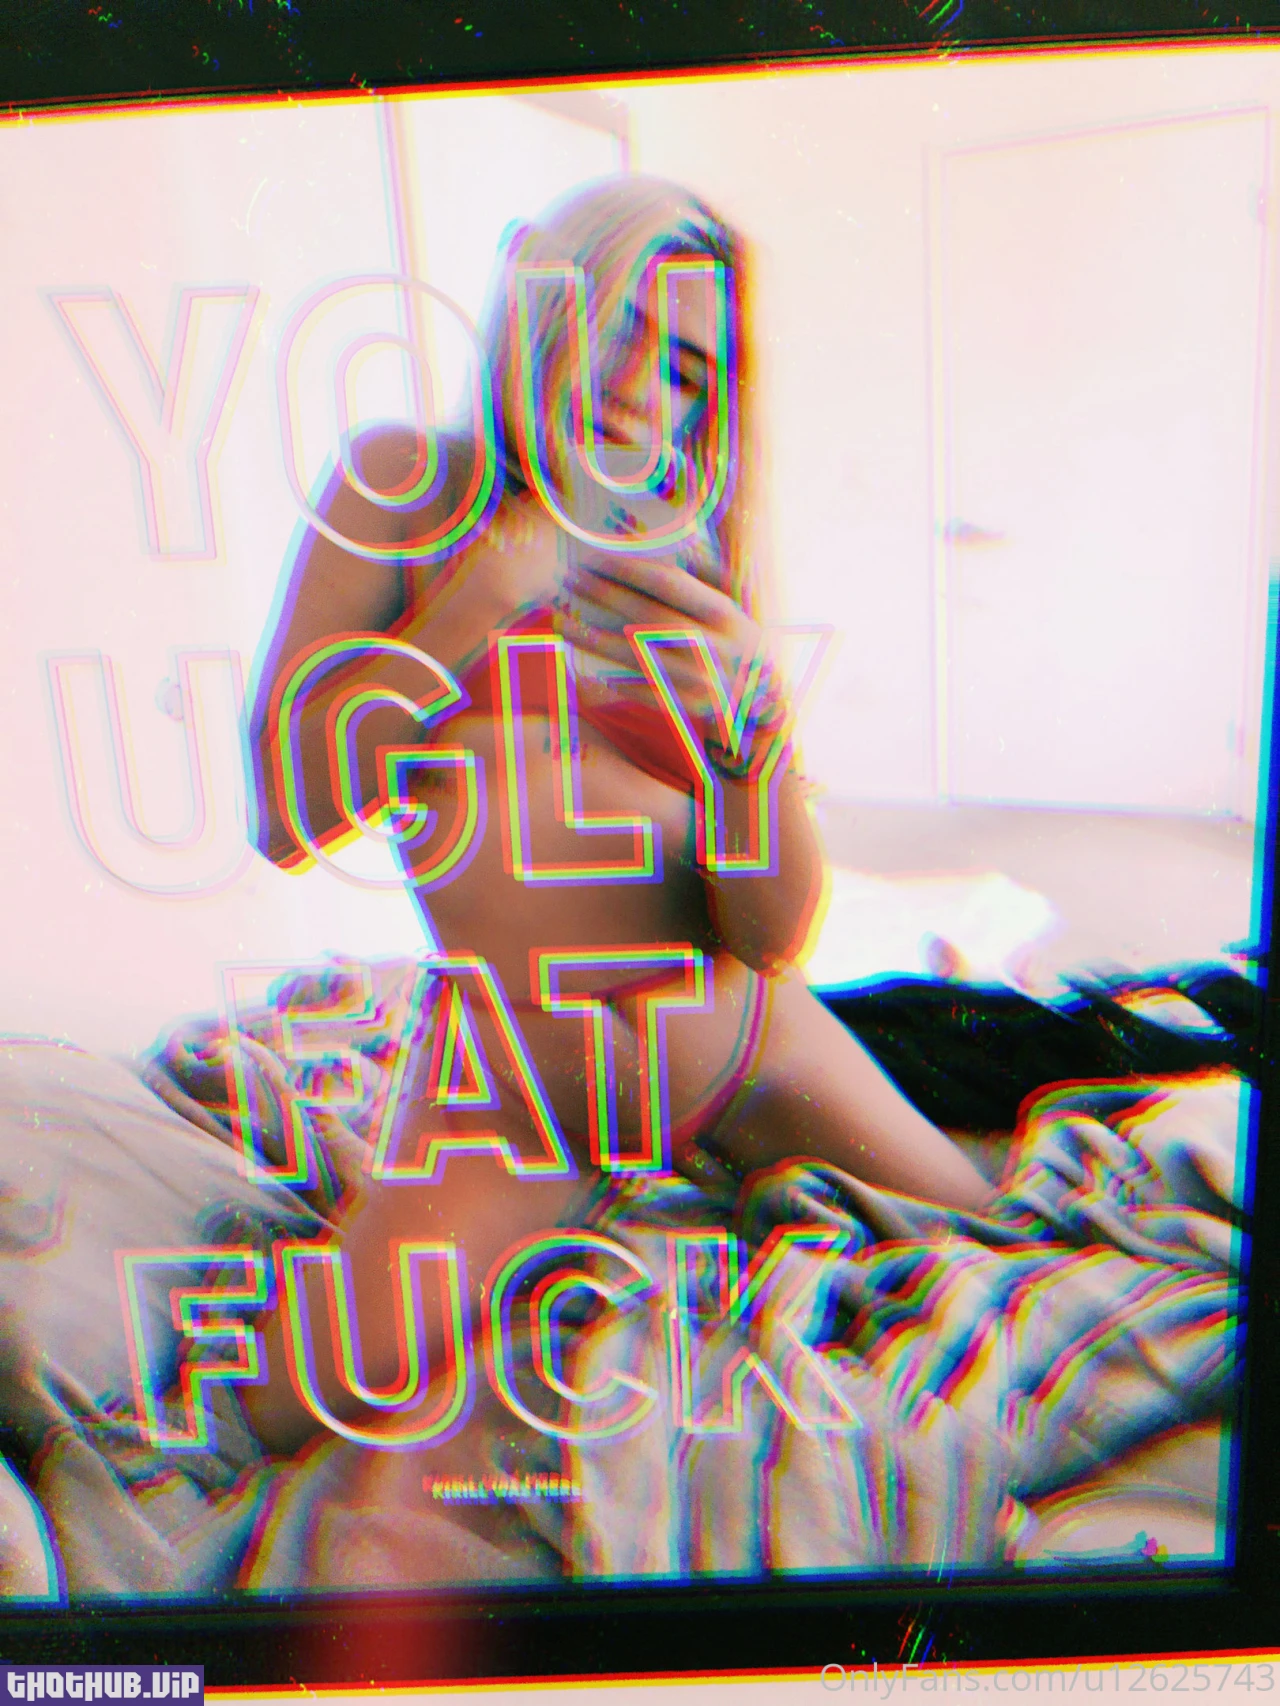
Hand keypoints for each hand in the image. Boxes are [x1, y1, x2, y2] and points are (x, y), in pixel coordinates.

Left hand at [555, 555, 789, 770]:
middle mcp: (712, 645)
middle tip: (567, 582)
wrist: (763, 701)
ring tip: (560, 623)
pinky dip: (611, 682)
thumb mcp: (729, 605)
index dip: (628, 570)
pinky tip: (581, 667)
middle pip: (646, 617)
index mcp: (723, 613)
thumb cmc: (733, 641)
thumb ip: (703, 574)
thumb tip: (666, 539)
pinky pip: (641, 693)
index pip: (669, 584)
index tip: (593, 558)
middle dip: (603, 598)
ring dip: (594, 639)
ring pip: (637, 657)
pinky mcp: (690, 707)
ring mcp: (701, 679)